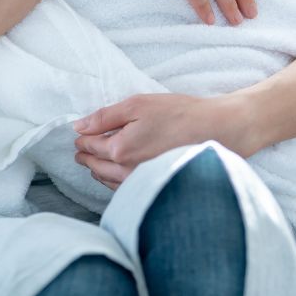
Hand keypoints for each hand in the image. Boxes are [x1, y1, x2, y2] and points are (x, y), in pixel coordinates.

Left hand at [71, 92, 257, 189]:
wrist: (218, 131)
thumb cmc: (179, 114)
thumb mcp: (138, 105)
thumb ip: (105, 117)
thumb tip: (79, 127)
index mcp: (119, 149)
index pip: (89, 146)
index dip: (82, 139)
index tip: (78, 137)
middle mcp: (127, 172)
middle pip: (96, 166)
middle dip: (86, 157)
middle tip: (80, 151)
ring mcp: (142, 183)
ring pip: (108, 181)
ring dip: (98, 171)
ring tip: (93, 163)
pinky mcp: (155, 188)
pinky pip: (125, 189)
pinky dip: (114, 181)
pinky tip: (115, 175)